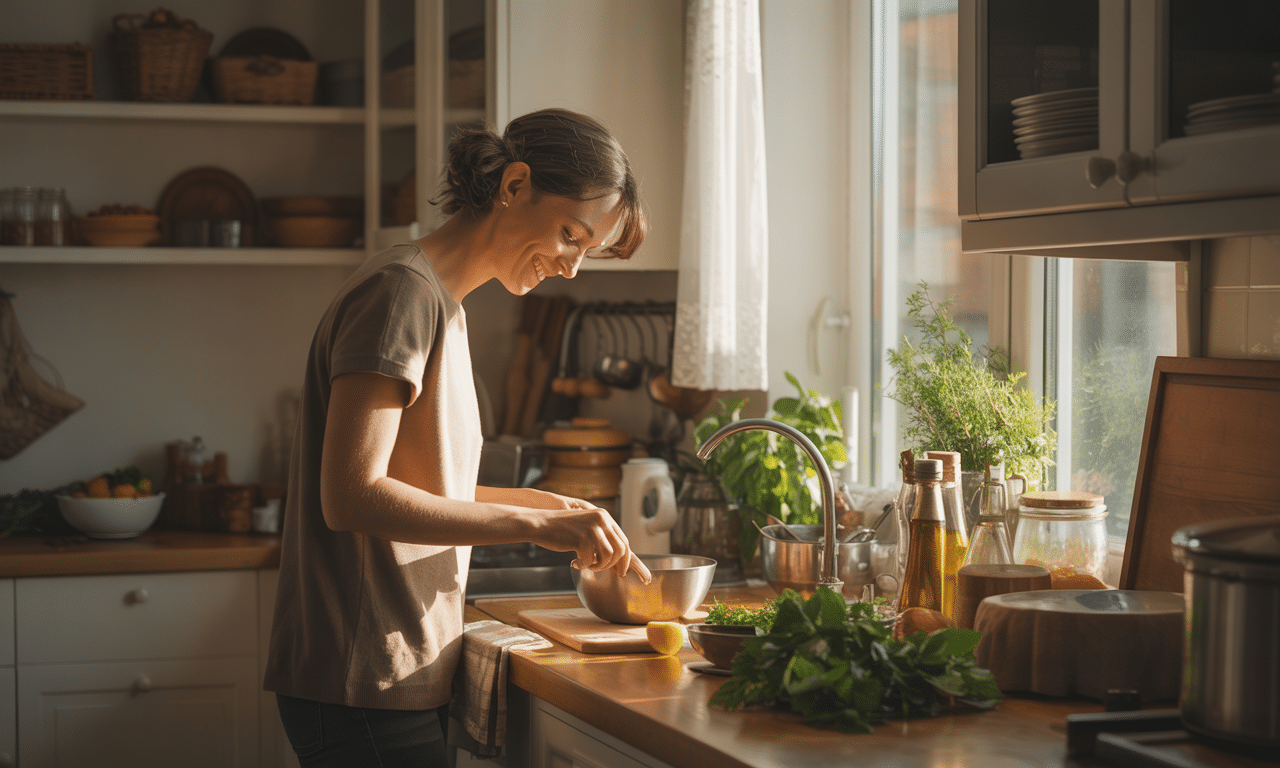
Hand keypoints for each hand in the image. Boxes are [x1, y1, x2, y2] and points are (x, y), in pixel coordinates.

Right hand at [534, 503, 651, 583]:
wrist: (540, 523)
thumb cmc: (562, 529)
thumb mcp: (587, 526)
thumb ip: (602, 536)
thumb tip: (617, 557)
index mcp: (604, 516)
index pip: (624, 541)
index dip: (624, 559)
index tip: (621, 571)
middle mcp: (602, 520)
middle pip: (621, 549)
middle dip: (615, 565)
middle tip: (607, 573)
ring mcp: (592, 529)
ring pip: (609, 556)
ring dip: (599, 566)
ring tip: (587, 565)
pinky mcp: (582, 539)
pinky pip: (590, 561)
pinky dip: (583, 566)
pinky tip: (574, 563)